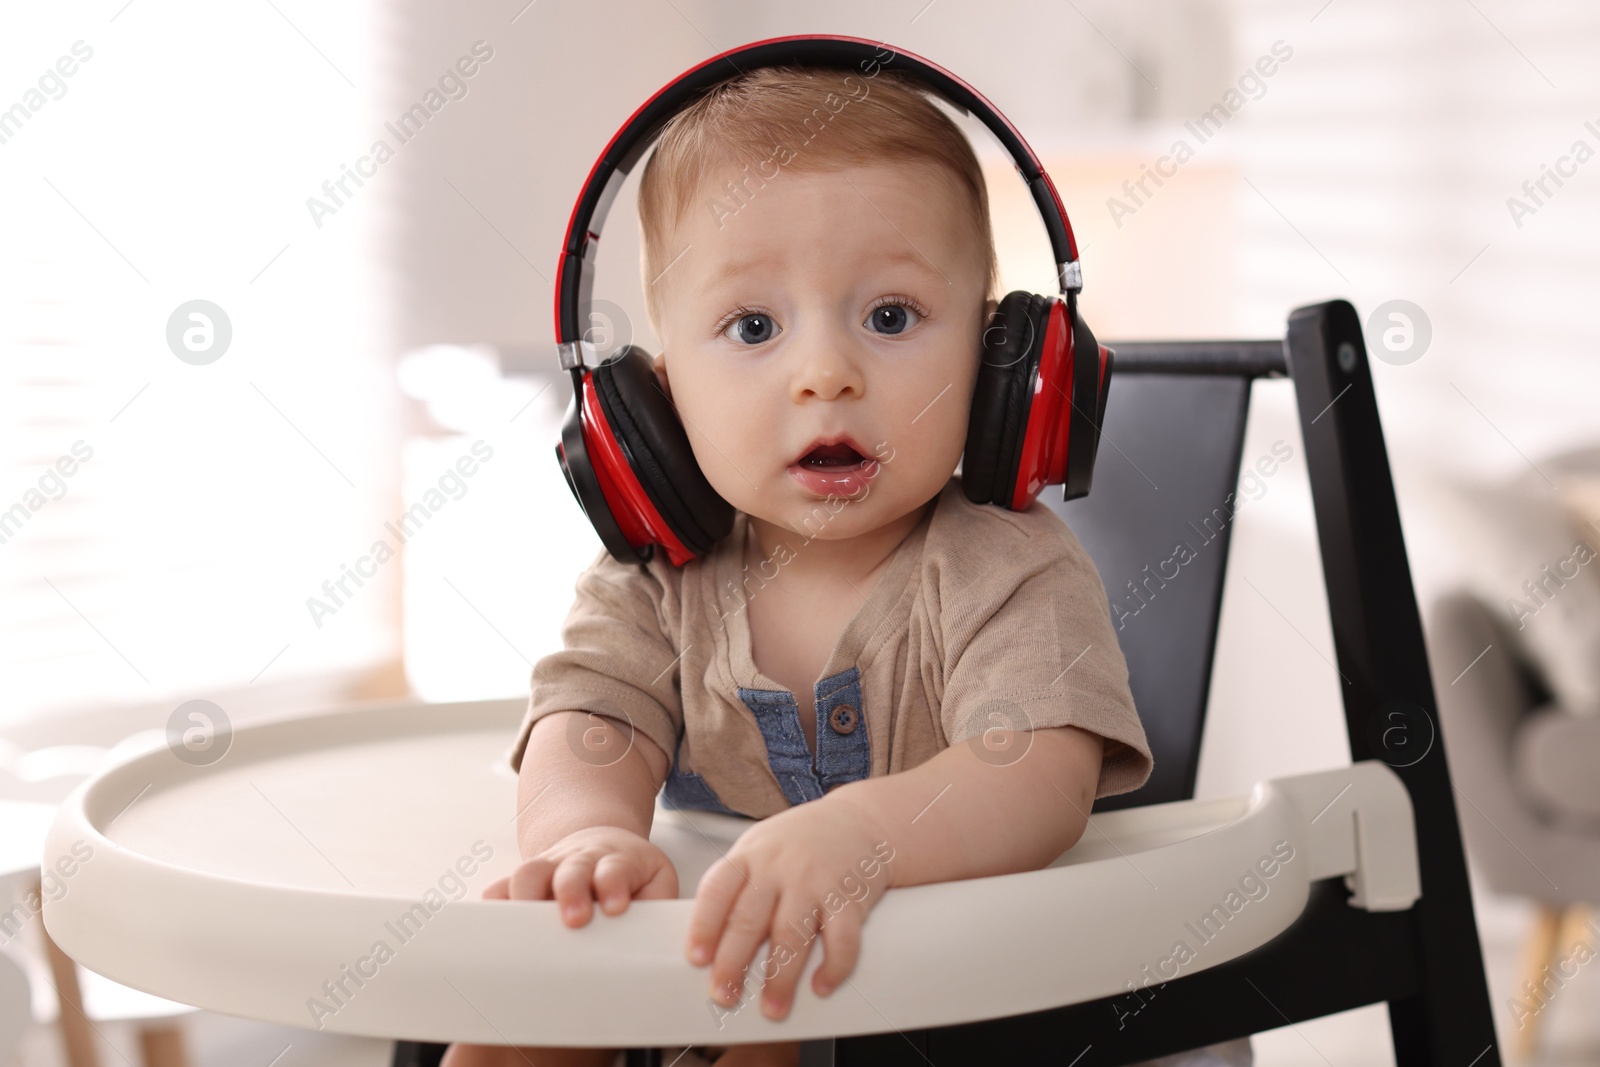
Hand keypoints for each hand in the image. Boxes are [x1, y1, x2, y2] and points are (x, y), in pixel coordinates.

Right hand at [482, 825, 678, 926]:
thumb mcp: (656, 881)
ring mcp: (550, 867)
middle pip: (570, 869)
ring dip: (525, 897)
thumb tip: (652, 939)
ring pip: (530, 872)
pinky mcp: (527, 880)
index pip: (615, 868)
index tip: (615, 906)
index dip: (613, 884)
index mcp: (617, 861)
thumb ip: (658, 904)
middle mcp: (580, 861)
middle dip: (570, 891)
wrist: (605, 842)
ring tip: (523, 927)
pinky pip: (501, 886)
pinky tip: (490, 926)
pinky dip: (494, 904)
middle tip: (574, 919)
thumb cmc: (632, 873)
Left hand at [685, 789, 893, 1021]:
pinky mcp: (849, 895)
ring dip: (780, 978)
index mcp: (750, 856)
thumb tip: (708, 943)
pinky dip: (833, 966)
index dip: (703, 926)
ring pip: (792, 935)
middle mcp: (779, 867)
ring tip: (772, 1008)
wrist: (859, 821)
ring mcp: (815, 881)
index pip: (718, 890)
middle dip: (733, 964)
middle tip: (725, 996)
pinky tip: (822, 985)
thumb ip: (735, 888)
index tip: (696, 960)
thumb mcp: (758, 849)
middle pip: (749, 919)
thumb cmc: (800, 843)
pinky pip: (842, 937)